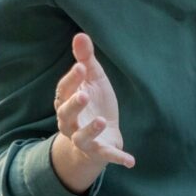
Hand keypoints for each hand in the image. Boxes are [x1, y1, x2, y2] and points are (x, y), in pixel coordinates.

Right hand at [53, 33, 135, 169]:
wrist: (101, 134)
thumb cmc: (94, 101)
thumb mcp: (92, 79)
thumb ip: (86, 59)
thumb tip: (79, 34)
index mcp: (67, 102)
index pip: (64, 90)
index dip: (71, 80)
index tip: (81, 67)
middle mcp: (70, 122)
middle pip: (66, 115)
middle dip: (74, 106)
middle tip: (83, 95)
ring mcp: (84, 138)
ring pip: (82, 137)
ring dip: (91, 130)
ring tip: (102, 121)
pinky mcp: (100, 151)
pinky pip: (106, 156)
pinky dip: (117, 157)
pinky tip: (131, 161)